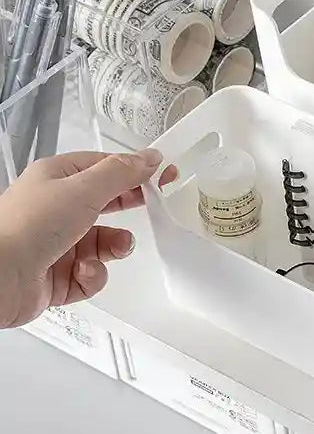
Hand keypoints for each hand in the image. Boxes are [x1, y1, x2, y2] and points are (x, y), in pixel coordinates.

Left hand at [0, 150, 175, 327]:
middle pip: (107, 202)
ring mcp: (57, 243)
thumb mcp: (83, 189)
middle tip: (154, 204)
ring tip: (116, 248)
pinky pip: (93, 273)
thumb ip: (122, 173)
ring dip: (115, 246)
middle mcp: (56, 208)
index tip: (165, 174)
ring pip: (104, 242)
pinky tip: (82, 270)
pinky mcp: (59, 275)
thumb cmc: (29, 226)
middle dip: (130, 206)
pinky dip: (94, 274)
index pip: (105, 167)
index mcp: (57, 178)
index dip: (137, 169)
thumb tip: (150, 158)